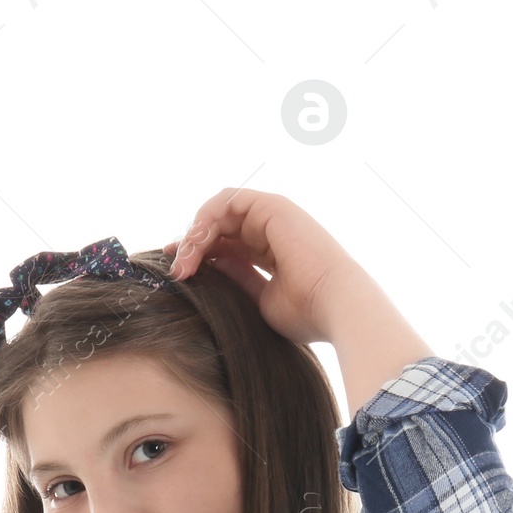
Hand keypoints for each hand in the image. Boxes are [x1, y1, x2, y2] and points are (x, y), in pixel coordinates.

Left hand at [164, 189, 375, 346]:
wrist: (334, 306)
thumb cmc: (306, 313)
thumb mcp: (259, 299)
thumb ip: (236, 279)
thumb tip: (208, 267)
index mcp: (271, 253)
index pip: (225, 245)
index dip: (198, 255)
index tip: (179, 273)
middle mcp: (271, 231)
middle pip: (218, 228)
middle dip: (192, 246)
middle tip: (178, 270)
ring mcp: (273, 216)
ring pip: (219, 213)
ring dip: (196, 233)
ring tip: (185, 258)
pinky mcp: (272, 206)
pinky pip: (228, 199)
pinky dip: (207, 216)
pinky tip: (197, 241)